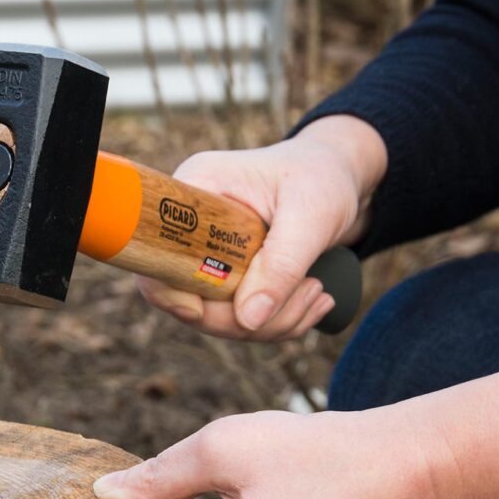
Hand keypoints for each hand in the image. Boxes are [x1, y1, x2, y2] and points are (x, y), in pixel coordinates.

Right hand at [139, 115, 386, 340]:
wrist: (341, 176)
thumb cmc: (324, 177)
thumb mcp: (311, 215)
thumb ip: (282, 265)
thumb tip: (248, 321)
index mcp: (196, 191)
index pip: (156, 249)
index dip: (169, 289)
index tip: (203, 311)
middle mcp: (193, 225)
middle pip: (187, 297)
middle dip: (246, 318)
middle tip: (310, 293)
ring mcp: (209, 254)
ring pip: (218, 317)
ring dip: (273, 323)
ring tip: (319, 293)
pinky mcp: (230, 277)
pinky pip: (240, 319)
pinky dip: (279, 321)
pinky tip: (316, 298)